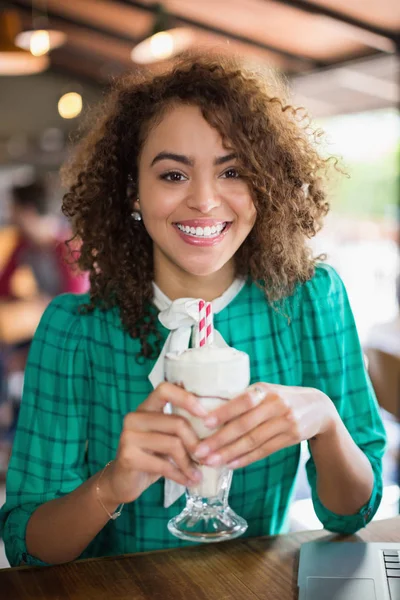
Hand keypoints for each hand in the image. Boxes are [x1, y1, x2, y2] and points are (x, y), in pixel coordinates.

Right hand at [103, 382, 205, 504]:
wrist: (122, 481)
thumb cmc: (150, 456)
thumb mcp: (165, 437)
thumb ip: (180, 427)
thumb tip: (215, 423)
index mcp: (145, 407)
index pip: (165, 389)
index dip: (186, 398)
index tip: (205, 414)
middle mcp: (135, 417)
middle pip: (176, 422)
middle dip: (196, 442)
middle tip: (207, 458)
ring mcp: (129, 436)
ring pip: (173, 444)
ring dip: (190, 463)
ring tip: (199, 474)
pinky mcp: (128, 456)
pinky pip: (164, 465)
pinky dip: (180, 475)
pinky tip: (188, 481)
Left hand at [193, 383, 338, 468]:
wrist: (318, 407)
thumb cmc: (281, 397)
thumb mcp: (266, 390)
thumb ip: (245, 399)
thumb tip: (209, 410)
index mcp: (265, 390)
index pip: (243, 401)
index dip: (224, 412)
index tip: (205, 423)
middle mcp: (276, 405)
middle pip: (245, 425)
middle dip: (220, 439)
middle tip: (199, 451)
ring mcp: (285, 422)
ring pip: (253, 441)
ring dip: (229, 453)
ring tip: (210, 461)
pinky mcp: (291, 437)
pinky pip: (264, 451)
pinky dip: (245, 459)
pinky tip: (230, 465)